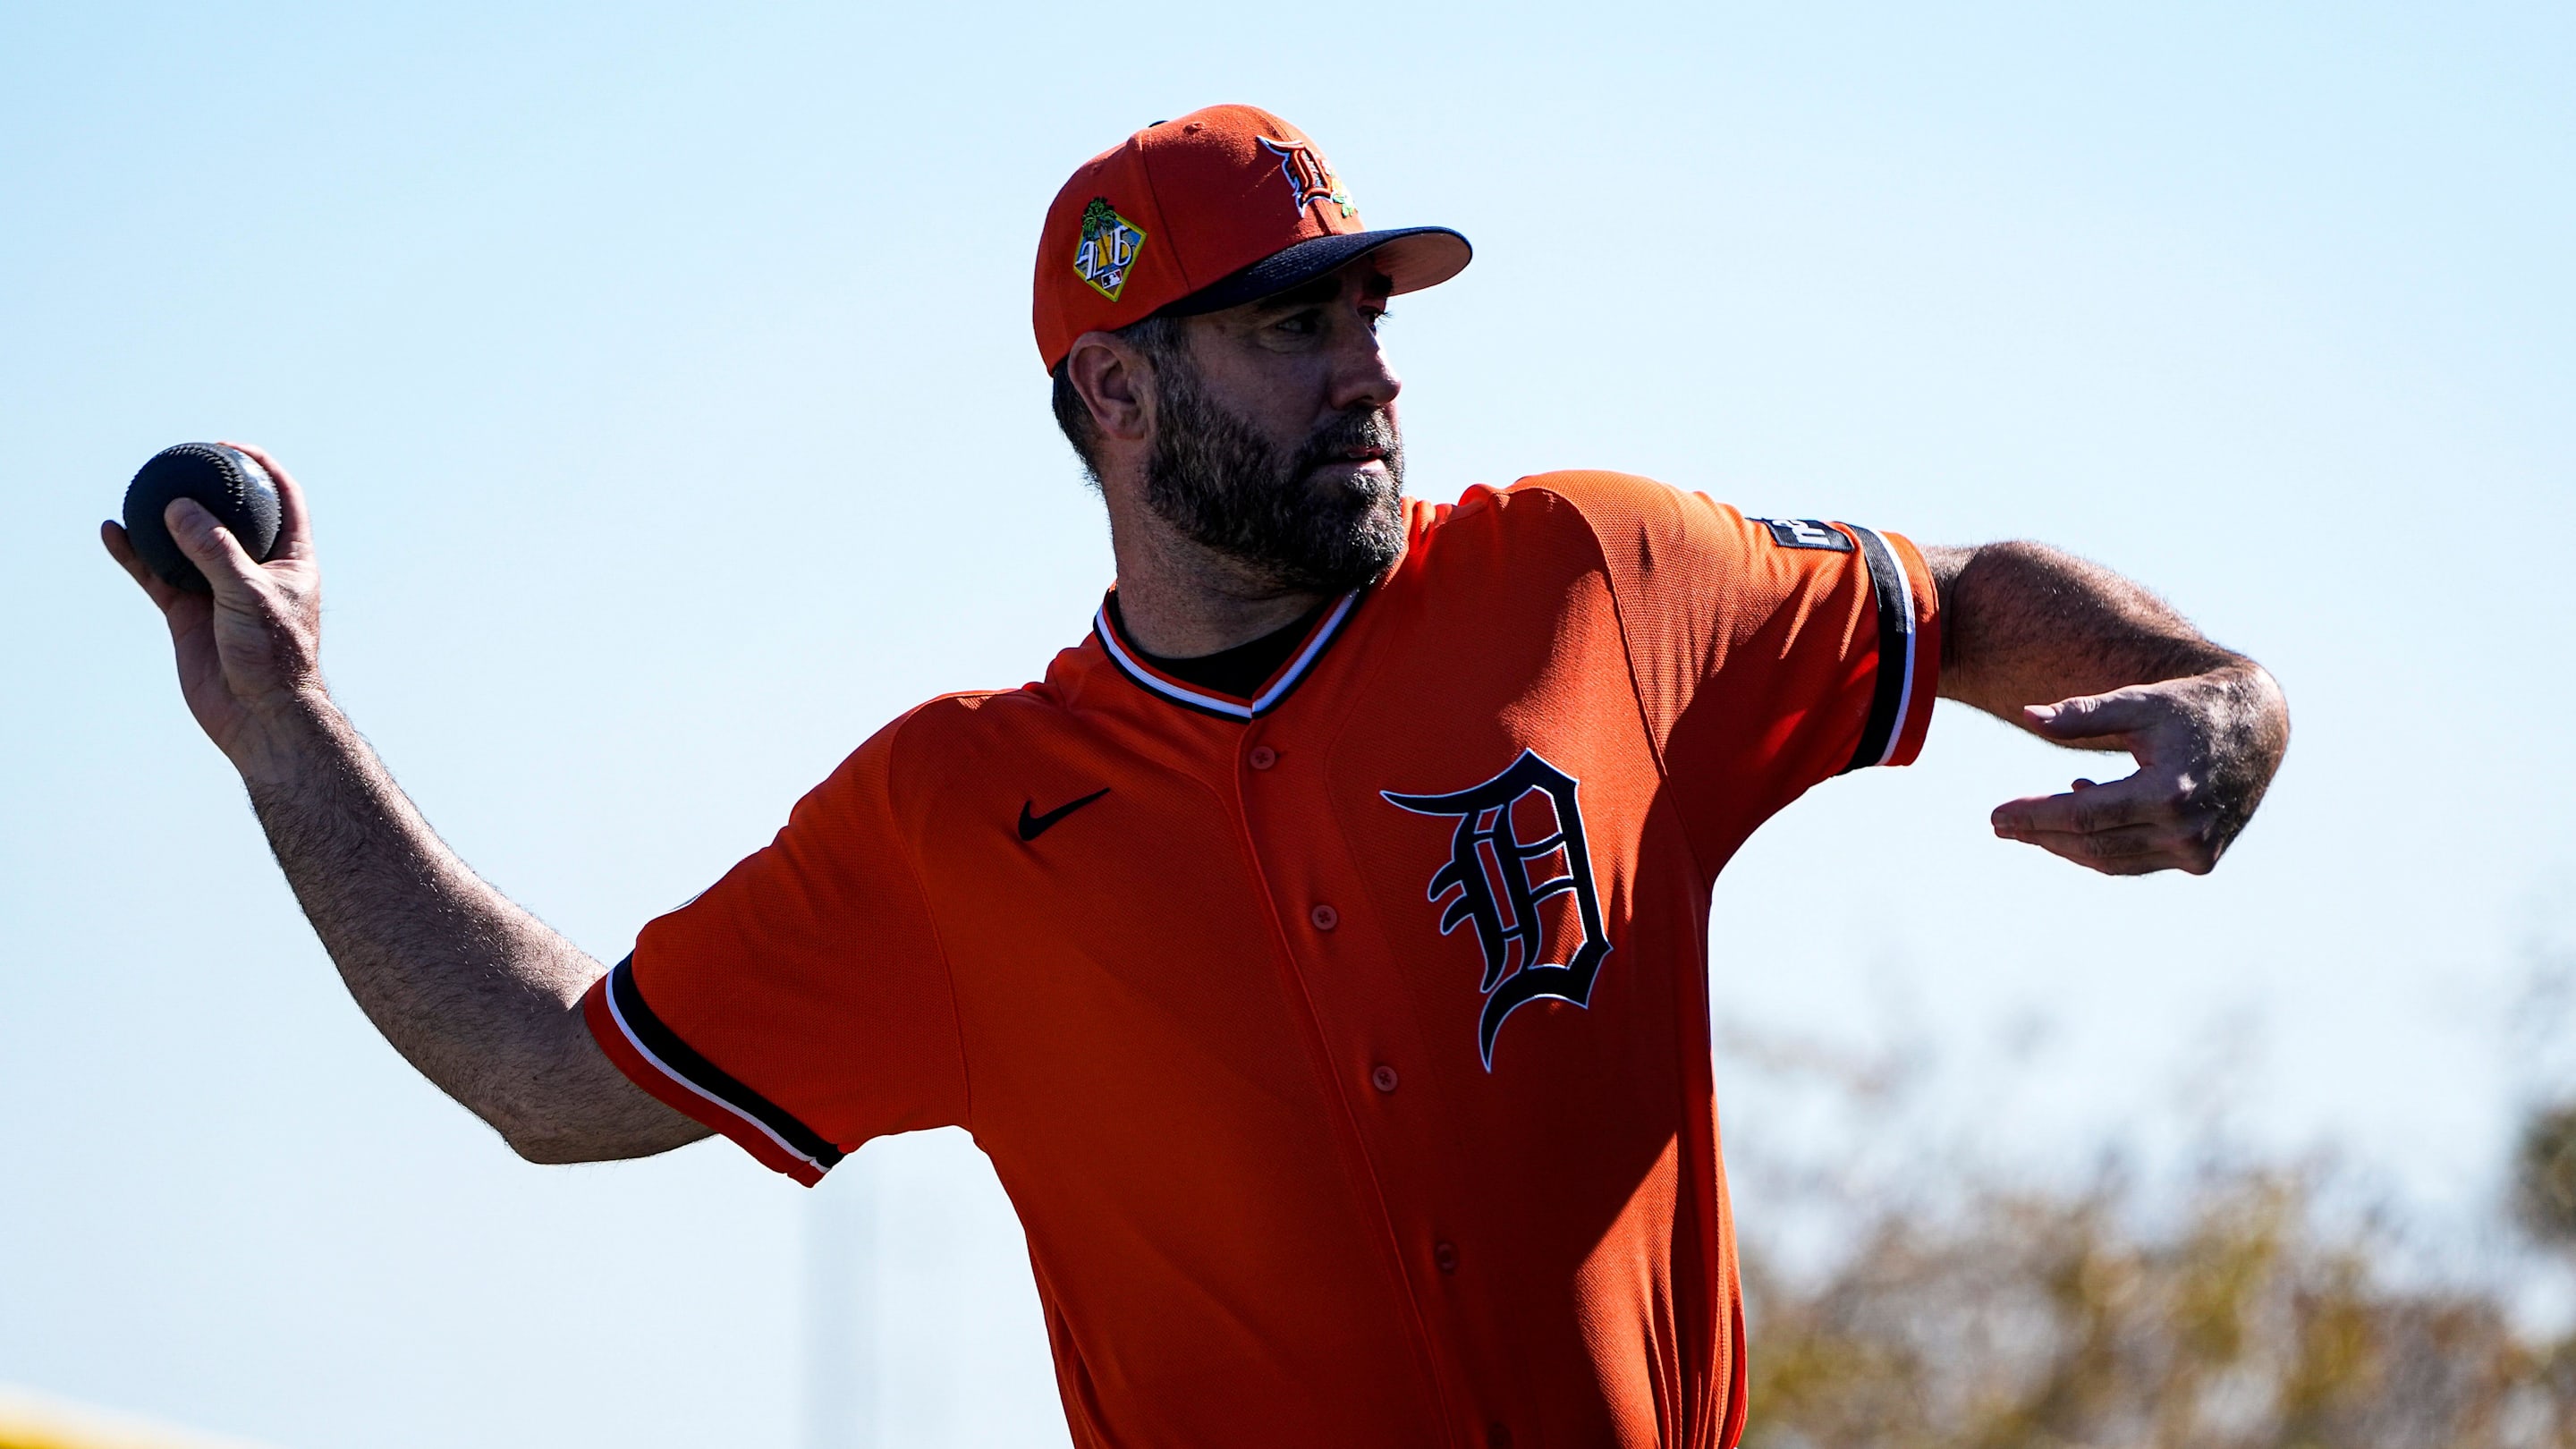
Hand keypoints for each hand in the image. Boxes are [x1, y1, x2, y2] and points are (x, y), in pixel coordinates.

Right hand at [103, 441, 326, 778]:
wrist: (259, 716)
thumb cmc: (273, 656)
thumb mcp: (249, 594)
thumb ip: (215, 550)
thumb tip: (178, 507)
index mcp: (290, 559)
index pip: (285, 498)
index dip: (264, 467)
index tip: (230, 447)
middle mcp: (255, 569)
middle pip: (233, 515)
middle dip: (212, 486)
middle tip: (181, 460)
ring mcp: (219, 590)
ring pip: (186, 543)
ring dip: (164, 519)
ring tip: (140, 488)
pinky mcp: (188, 613)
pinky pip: (156, 575)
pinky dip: (134, 554)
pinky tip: (112, 532)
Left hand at [1988, 665, 2289, 875]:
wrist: (2258, 730)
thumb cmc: (2190, 708)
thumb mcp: (2138, 702)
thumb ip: (2082, 713)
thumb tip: (2027, 715)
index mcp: (2169, 792)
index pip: (2084, 814)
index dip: (2035, 817)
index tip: (1996, 816)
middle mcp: (2185, 830)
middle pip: (2093, 842)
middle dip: (2041, 834)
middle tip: (2000, 825)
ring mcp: (2196, 851)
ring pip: (2112, 859)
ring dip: (2067, 845)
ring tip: (2032, 823)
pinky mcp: (2201, 860)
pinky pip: (2136, 861)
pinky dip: (2103, 846)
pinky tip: (2084, 814)